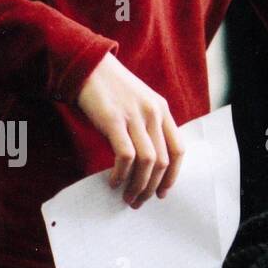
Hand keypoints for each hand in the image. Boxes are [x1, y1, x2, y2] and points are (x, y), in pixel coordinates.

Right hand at [76, 52, 183, 206]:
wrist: (89, 66)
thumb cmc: (112, 89)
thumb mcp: (139, 104)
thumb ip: (147, 126)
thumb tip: (146, 164)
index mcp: (163, 110)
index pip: (179, 150)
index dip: (173, 175)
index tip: (163, 192)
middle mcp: (154, 113)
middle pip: (163, 160)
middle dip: (153, 187)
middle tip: (140, 202)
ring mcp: (135, 116)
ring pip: (147, 161)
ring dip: (138, 185)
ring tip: (127, 197)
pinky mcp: (113, 120)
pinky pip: (125, 155)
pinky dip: (121, 174)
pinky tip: (113, 182)